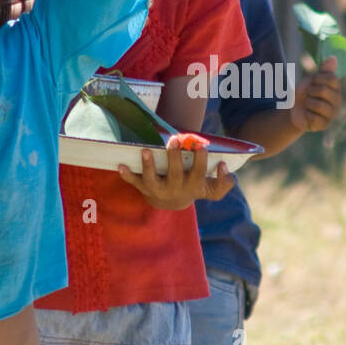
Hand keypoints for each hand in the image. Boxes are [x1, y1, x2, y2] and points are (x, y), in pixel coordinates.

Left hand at [117, 137, 233, 209]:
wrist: (172, 204)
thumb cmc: (195, 188)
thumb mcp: (212, 190)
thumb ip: (225, 182)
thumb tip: (224, 166)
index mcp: (193, 186)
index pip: (199, 173)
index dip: (202, 161)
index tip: (203, 147)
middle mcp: (175, 188)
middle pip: (175, 174)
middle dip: (175, 158)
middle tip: (176, 140)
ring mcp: (158, 189)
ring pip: (152, 180)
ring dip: (148, 166)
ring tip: (146, 150)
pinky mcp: (144, 188)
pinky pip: (134, 183)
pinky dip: (127, 175)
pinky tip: (120, 165)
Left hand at [290, 57, 342, 131]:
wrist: (294, 109)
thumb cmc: (305, 92)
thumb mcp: (312, 79)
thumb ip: (324, 70)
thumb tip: (333, 57)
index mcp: (336, 88)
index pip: (331, 78)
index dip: (317, 78)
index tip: (313, 81)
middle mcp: (337, 100)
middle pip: (323, 90)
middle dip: (310, 91)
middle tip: (309, 94)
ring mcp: (332, 113)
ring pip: (317, 104)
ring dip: (307, 103)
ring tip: (308, 104)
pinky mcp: (325, 124)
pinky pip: (314, 117)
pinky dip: (307, 115)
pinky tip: (308, 114)